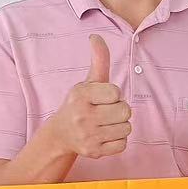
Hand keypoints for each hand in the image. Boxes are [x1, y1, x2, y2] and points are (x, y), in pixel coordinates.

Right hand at [50, 34, 131, 159]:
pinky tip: (105, 136)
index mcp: (81, 95)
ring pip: (126, 128)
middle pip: (125, 111)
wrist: (61, 134)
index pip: (116, 92)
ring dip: (120, 125)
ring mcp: (88, 136)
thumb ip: (98, 59)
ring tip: (106, 123)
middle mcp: (82, 116)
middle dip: (120, 110)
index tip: (102, 98)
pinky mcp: (94, 152)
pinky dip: (118, 140)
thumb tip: (96, 36)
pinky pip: (122, 144)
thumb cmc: (80, 104)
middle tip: (106, 112)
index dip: (113, 94)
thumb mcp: (88, 81)